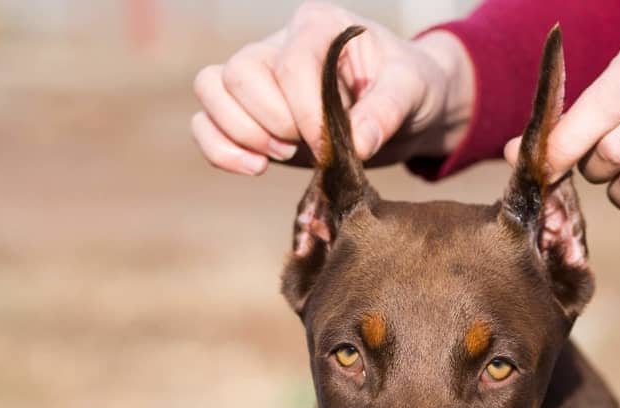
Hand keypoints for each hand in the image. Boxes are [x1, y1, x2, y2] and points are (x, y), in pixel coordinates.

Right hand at [191, 2, 473, 174]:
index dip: (303, 110)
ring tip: (282, 156)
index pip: (290, 63)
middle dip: (271, 121)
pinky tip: (256, 168)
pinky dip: (220, 149)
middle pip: (239, 73)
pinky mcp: (252, 114)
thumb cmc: (411, 88)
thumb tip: (358, 145)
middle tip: (307, 147)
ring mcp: (261, 79)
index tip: (329, 144)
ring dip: (240, 133)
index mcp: (320, 27)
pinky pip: (206, 122)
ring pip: (212, 90)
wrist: (407, 109)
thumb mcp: (413, 90)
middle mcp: (280, 44)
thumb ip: (388, 111)